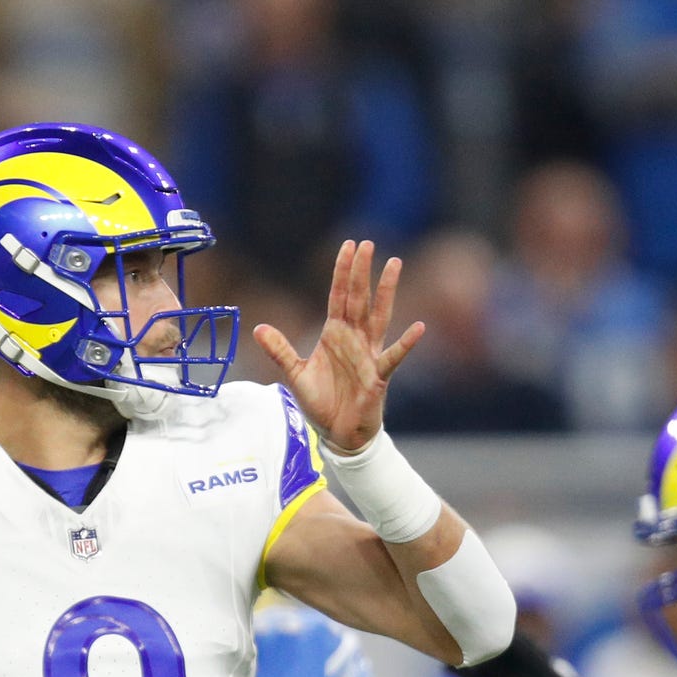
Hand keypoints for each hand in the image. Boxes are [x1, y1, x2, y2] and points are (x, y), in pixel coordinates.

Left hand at [253, 240, 424, 455]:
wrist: (338, 434)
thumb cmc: (322, 403)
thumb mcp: (294, 374)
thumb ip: (279, 350)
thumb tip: (258, 327)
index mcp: (334, 334)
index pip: (339, 295)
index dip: (342, 271)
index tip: (348, 246)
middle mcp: (354, 339)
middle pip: (359, 297)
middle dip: (361, 270)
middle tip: (367, 243)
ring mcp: (368, 354)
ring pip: (379, 315)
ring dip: (386, 290)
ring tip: (394, 265)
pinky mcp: (378, 375)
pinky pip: (394, 356)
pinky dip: (406, 343)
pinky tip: (418, 328)